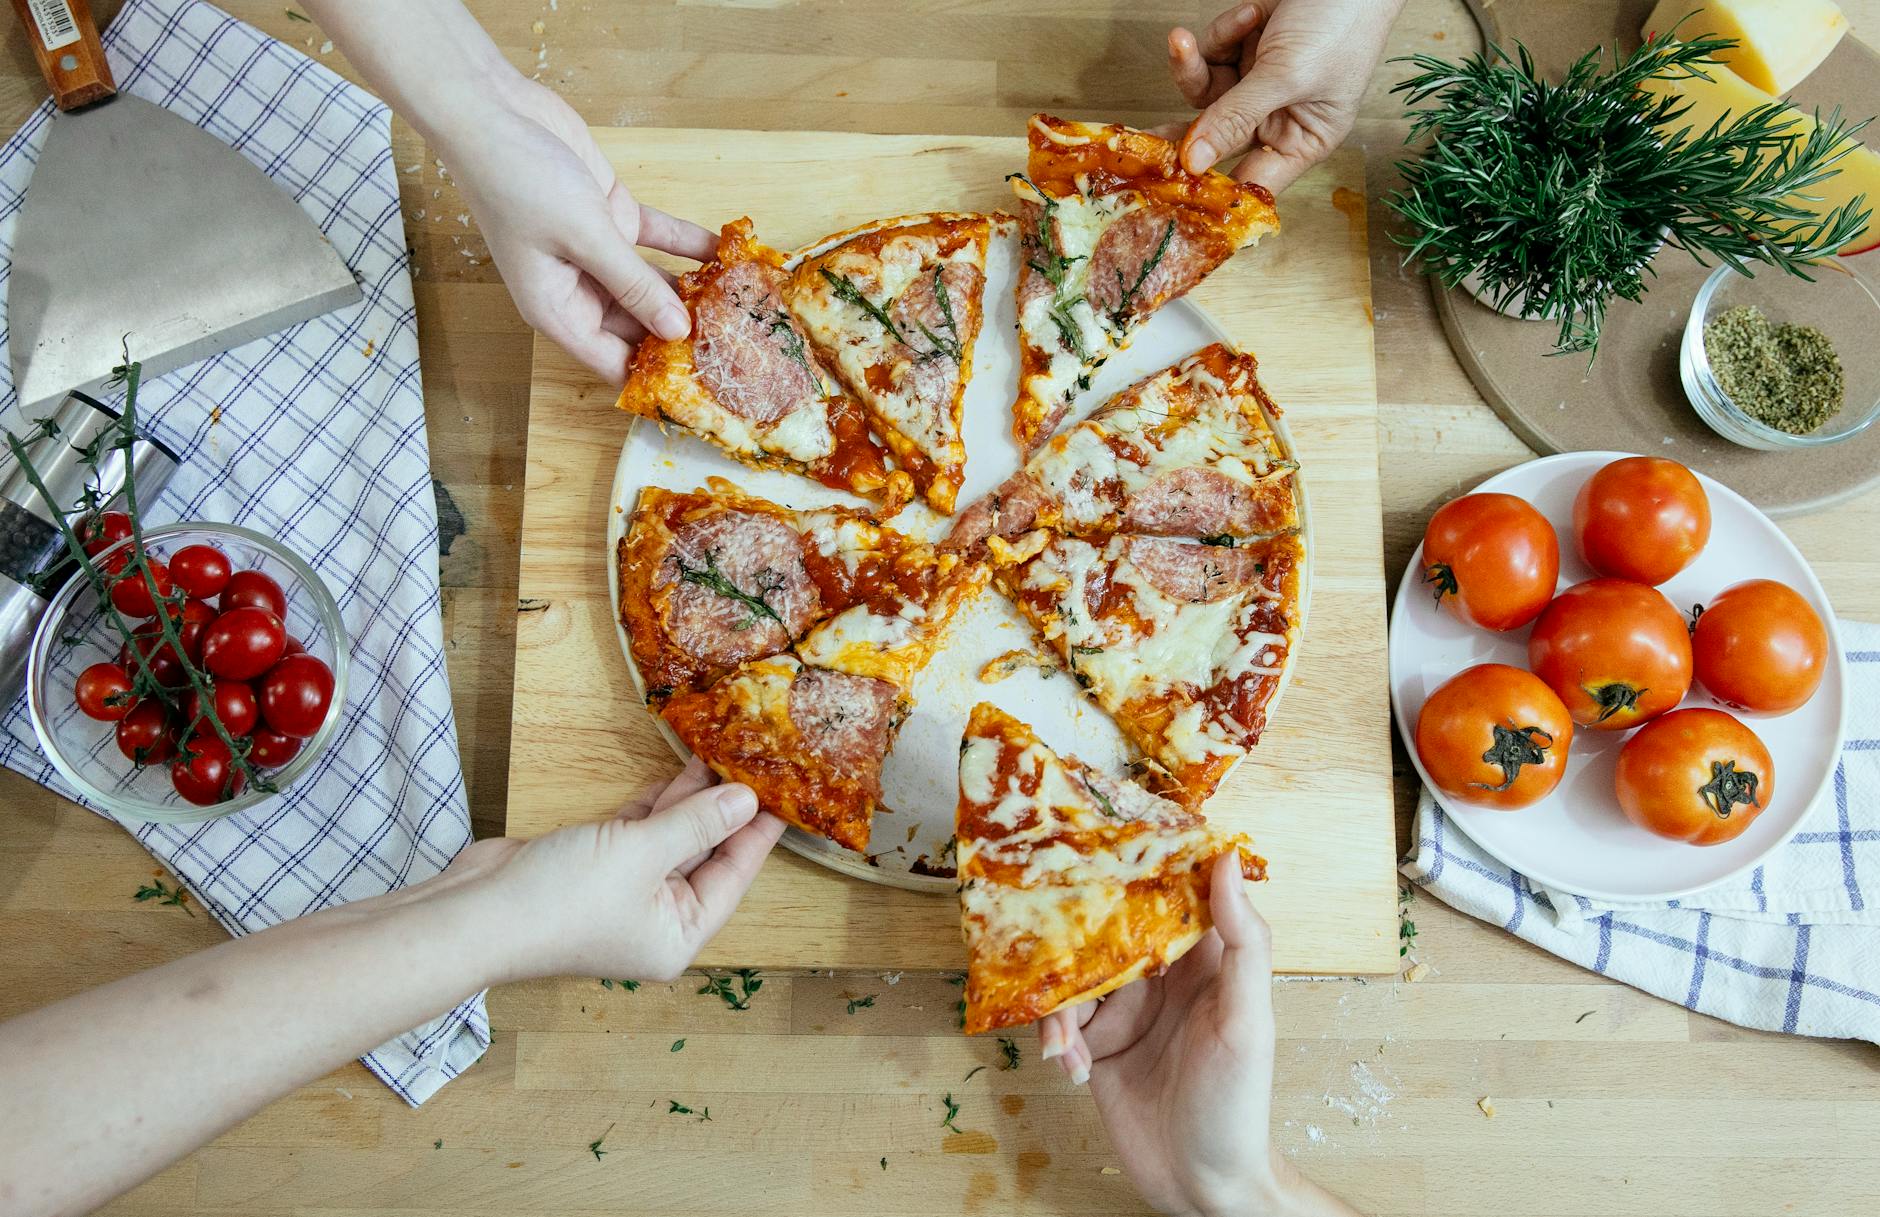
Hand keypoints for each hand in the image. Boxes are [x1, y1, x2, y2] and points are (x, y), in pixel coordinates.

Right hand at [440, 73, 717, 383]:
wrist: (492, 112)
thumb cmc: (518, 181)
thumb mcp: (583, 238)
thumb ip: (633, 284)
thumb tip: (676, 331)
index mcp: (557, 308)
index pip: (612, 361)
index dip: (653, 377)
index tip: (701, 384)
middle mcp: (577, 288)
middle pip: (639, 326)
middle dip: (683, 333)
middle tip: (736, 343)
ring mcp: (597, 252)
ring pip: (652, 283)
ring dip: (693, 290)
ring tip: (740, 304)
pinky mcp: (611, 215)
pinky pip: (658, 240)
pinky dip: (689, 244)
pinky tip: (725, 252)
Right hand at [457, 758, 785, 982]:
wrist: (474, 914)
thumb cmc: (563, 899)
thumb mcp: (642, 854)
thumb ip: (696, 824)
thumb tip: (745, 800)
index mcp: (678, 934)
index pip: (734, 876)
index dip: (758, 833)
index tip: (784, 794)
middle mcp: (656, 919)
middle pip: (704, 856)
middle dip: (723, 809)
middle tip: (752, 761)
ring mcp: (623, 894)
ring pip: (670, 840)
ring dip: (689, 800)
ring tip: (719, 754)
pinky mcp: (593, 868)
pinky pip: (637, 834)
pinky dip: (654, 805)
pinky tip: (677, 774)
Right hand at [1039, 855, 1356, 1216]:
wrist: (1202, 1187)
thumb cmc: (1239, 1107)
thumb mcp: (1247, 1022)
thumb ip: (1244, 943)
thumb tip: (1225, 861)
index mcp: (1202, 961)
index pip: (1168, 895)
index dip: (1136, 868)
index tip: (1100, 845)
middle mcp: (1160, 979)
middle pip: (1105, 932)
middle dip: (1072, 940)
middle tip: (1047, 945)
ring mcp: (1125, 1012)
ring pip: (1073, 976)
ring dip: (1060, 1006)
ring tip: (1068, 1045)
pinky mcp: (1094, 1047)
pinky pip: (1059, 1021)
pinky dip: (1056, 1039)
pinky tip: (1071, 1067)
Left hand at [1167, 0, 1403, 193]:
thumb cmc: (1343, 22)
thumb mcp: (1287, 77)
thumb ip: (1237, 117)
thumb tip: (1196, 162)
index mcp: (1303, 139)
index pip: (1251, 179)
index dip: (1213, 188)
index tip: (1173, 189)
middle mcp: (1280, 116)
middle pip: (1219, 139)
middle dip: (1183, 131)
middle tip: (1147, 138)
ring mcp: (1261, 81)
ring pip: (1207, 93)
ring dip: (1194, 66)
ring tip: (1183, 41)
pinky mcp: (1248, 48)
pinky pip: (1215, 52)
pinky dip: (1225, 32)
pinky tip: (1253, 13)